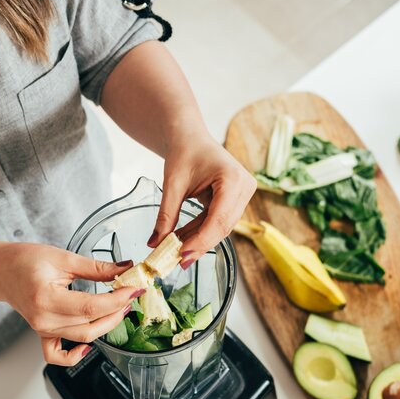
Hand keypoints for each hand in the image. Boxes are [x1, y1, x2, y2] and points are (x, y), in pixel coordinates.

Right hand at [0, 243, 141, 365]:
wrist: (1, 270)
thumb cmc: (26, 260)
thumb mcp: (64, 257)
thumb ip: (97, 267)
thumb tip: (125, 268)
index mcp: (46, 298)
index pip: (91, 307)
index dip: (117, 300)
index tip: (134, 289)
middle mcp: (43, 319)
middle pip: (90, 325)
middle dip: (116, 311)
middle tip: (130, 295)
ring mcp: (43, 329)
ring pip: (83, 337)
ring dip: (106, 325)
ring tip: (119, 307)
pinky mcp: (43, 334)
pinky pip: (57, 356)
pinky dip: (74, 356)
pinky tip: (88, 347)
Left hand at [149, 134, 255, 267]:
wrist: (190, 137)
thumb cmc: (184, 151)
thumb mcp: (172, 184)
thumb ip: (166, 215)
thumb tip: (155, 244)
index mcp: (232, 178)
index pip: (219, 219)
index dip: (201, 240)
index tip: (182, 255)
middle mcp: (244, 187)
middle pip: (223, 226)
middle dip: (200, 245)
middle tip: (178, 261)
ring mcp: (243, 194)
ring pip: (221, 227)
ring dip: (199, 240)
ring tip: (177, 252)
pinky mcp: (236, 200)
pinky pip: (218, 222)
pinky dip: (201, 231)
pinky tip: (184, 241)